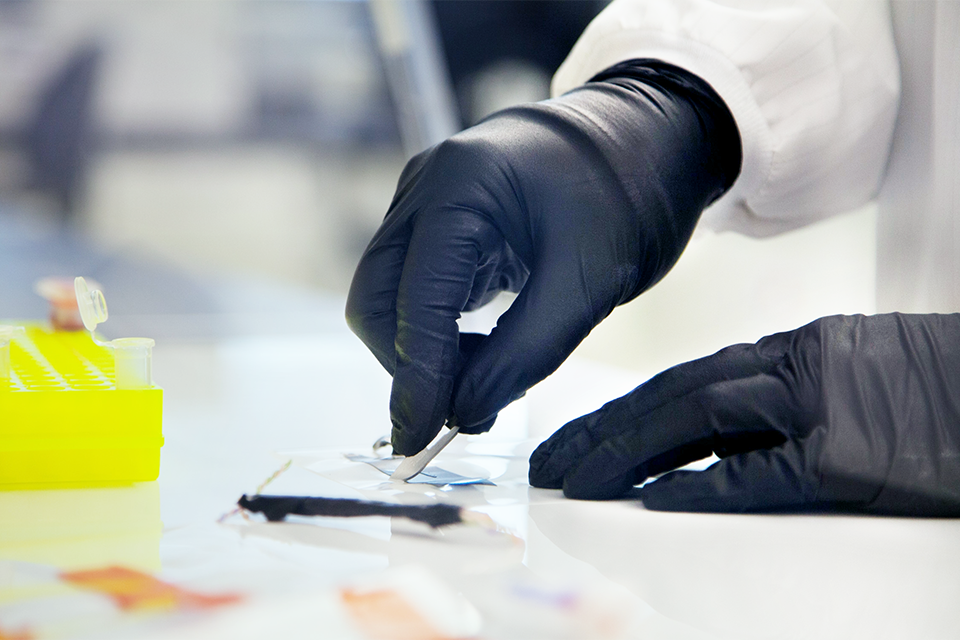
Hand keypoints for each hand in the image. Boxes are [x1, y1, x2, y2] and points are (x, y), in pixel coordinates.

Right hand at [346, 60, 740, 454]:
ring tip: (482, 386)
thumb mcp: (589, 282)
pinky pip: (416, 287)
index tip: (418, 437)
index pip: (416, 296)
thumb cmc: (629, 194)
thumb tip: (463, 412)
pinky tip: (479, 355)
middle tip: (461, 414)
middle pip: (379, 297)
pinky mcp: (439, 221)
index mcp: (462, 183)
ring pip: (391, 297)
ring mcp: (427, 201)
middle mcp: (427, 186)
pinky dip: (437, 332)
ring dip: (423, 352)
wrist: (646, 141)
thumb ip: (523, 354)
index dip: (416, 376)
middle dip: (409, 365)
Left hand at [529, 313, 959, 515]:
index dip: (624, 410)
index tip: (581, 437)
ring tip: (577, 479)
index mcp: (793, 351)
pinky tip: (653, 500)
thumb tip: (707, 450)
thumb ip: (780, 404)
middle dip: (604, 429)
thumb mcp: (849, 377)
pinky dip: (702, 485)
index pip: (684, 379)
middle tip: (552, 460)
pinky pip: (758, 471)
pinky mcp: (847, 455)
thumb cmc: (940, 391)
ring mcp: (820, 404)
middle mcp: (795, 366)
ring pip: (696, 417)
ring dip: (627, 450)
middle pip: (673, 393)